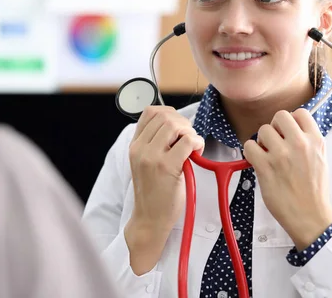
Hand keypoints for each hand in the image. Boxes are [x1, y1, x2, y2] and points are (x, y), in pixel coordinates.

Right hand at [125, 106, 204, 273]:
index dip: (169, 114)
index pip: (150, 112)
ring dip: (190, 132)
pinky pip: (187, 141)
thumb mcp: (145, 163)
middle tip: (189, 139)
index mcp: (135, 145)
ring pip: (175, 125)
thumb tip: (176, 124)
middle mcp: (140, 148)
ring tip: (192, 147)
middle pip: (164, 116)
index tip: (179, 127)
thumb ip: (154, 143)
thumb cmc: (153, 192)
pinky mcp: (167, 167)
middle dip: (183, 123)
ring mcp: (152, 157)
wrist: (149, 218)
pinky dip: (197, 142)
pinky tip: (197, 153)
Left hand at [243, 108, 331, 250]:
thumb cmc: (313, 189)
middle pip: (279, 116)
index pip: (300, 112)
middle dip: (274, 127)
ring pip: (262, 130)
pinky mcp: (265, 167)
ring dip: (261, 141)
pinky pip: (249, 146)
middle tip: (274, 143)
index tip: (287, 133)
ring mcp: (282, 155)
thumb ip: (307, 140)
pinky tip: (257, 162)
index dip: (290, 121)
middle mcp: (300, 144)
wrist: (310, 216)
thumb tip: (289, 128)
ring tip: (267, 156)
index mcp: (316, 141)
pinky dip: (250, 153)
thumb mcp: (320, 158)